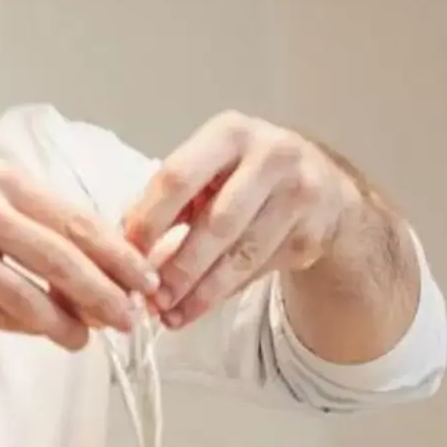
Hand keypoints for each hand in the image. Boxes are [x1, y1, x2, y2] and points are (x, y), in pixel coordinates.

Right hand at [0, 160, 154, 347]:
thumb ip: (25, 225)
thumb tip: (89, 267)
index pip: (74, 217)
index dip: (116, 253)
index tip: (144, 277)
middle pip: (62, 254)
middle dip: (106, 290)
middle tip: (132, 315)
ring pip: (32, 290)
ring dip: (68, 320)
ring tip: (89, 337)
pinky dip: (30, 326)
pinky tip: (51, 334)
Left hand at [123, 113, 369, 329]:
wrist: (323, 188)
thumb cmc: (245, 176)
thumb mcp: (209, 169)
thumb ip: (169, 199)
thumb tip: (123, 243)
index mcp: (230, 132)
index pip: (178, 177)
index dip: (149, 219)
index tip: (126, 253)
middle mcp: (271, 156)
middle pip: (215, 222)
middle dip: (178, 267)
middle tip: (149, 298)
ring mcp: (299, 195)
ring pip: (242, 255)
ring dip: (201, 291)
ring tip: (170, 314)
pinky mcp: (312, 233)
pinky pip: (260, 269)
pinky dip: (225, 292)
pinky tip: (199, 307)